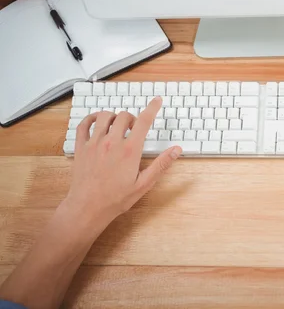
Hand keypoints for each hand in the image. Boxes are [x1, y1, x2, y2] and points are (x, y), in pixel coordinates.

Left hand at [63, 97, 181, 229]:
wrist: (88, 208)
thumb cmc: (116, 199)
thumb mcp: (144, 184)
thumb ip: (161, 164)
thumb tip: (176, 150)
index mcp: (130, 151)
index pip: (143, 121)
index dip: (152, 108)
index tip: (156, 101)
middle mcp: (112, 143)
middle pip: (124, 116)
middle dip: (132, 118)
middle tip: (134, 128)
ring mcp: (94, 143)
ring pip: (104, 116)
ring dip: (114, 117)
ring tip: (117, 126)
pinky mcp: (81, 147)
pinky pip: (84, 124)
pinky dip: (91, 118)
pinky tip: (97, 122)